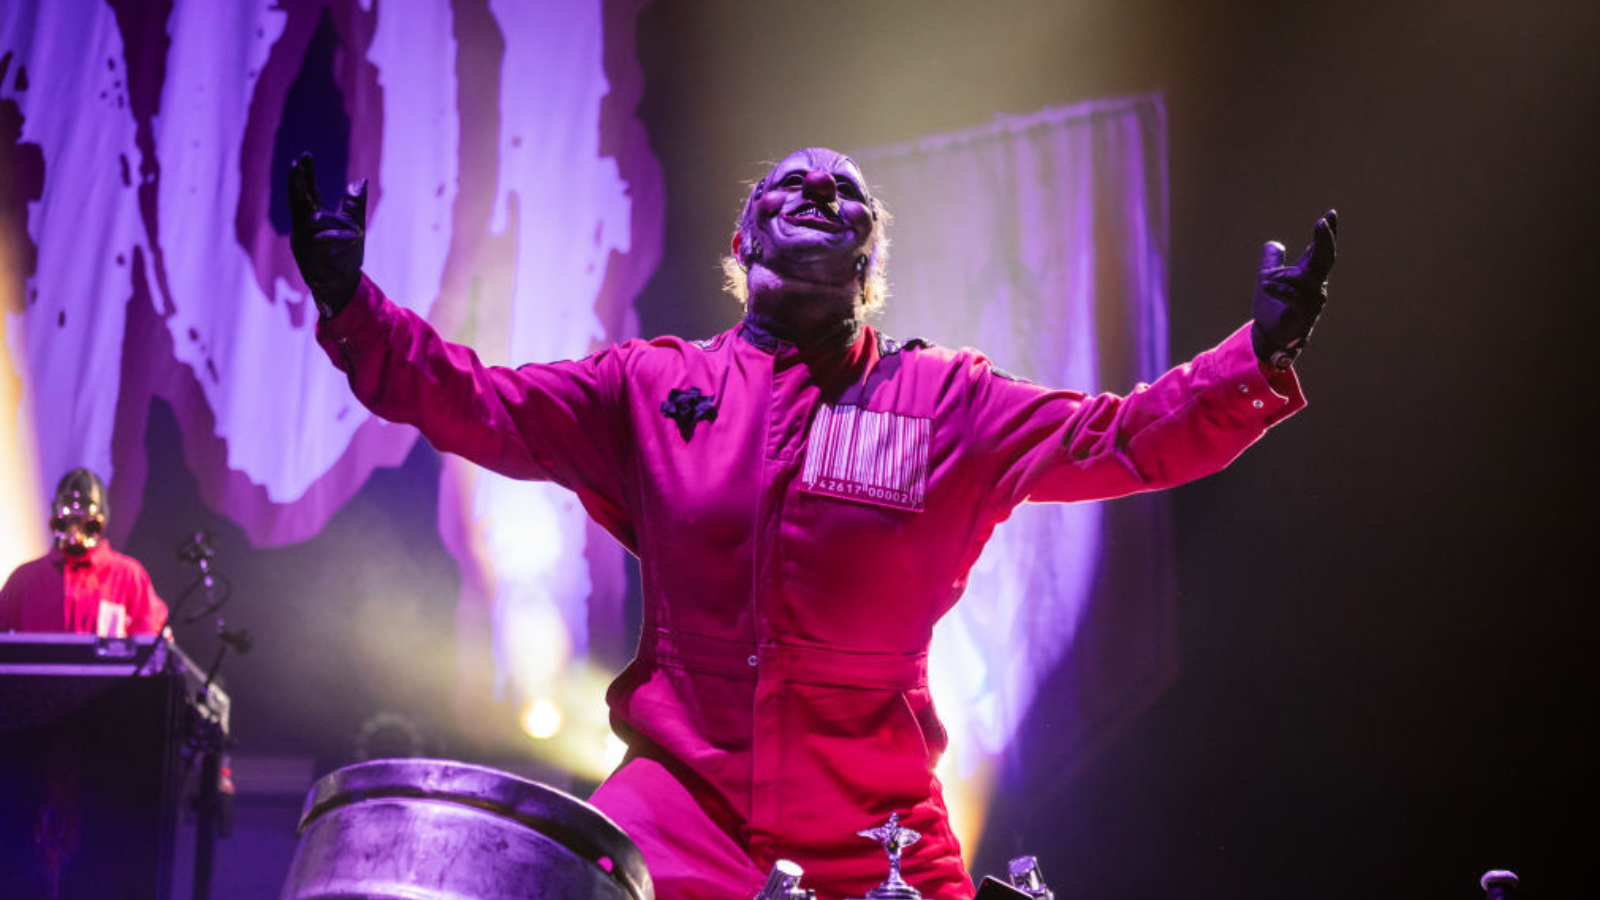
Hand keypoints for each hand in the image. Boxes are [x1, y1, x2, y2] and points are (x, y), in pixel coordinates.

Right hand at [287, 152, 366, 317]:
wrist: (344, 285)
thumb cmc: (347, 256)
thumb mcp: (355, 225)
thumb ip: (354, 204)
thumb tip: (360, 181)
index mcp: (312, 218)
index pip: (307, 192)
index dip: (305, 175)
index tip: (304, 156)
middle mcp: (303, 227)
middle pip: (296, 200)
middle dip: (296, 183)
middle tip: (296, 164)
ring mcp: (302, 241)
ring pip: (313, 220)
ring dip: (331, 222)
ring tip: (346, 229)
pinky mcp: (306, 255)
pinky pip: (320, 240)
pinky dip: (335, 237)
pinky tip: (346, 237)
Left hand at [1251, 209, 1336, 368]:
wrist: (1270, 337)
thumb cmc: (1273, 308)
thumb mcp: (1267, 279)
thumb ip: (1271, 261)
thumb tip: (1274, 244)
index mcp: (1309, 275)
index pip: (1321, 250)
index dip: (1327, 233)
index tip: (1330, 214)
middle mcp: (1316, 286)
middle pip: (1325, 259)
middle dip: (1325, 240)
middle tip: (1321, 223)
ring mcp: (1312, 301)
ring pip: (1301, 278)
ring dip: (1281, 276)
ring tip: (1267, 281)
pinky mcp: (1303, 315)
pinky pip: (1293, 297)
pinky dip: (1279, 288)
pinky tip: (1266, 285)